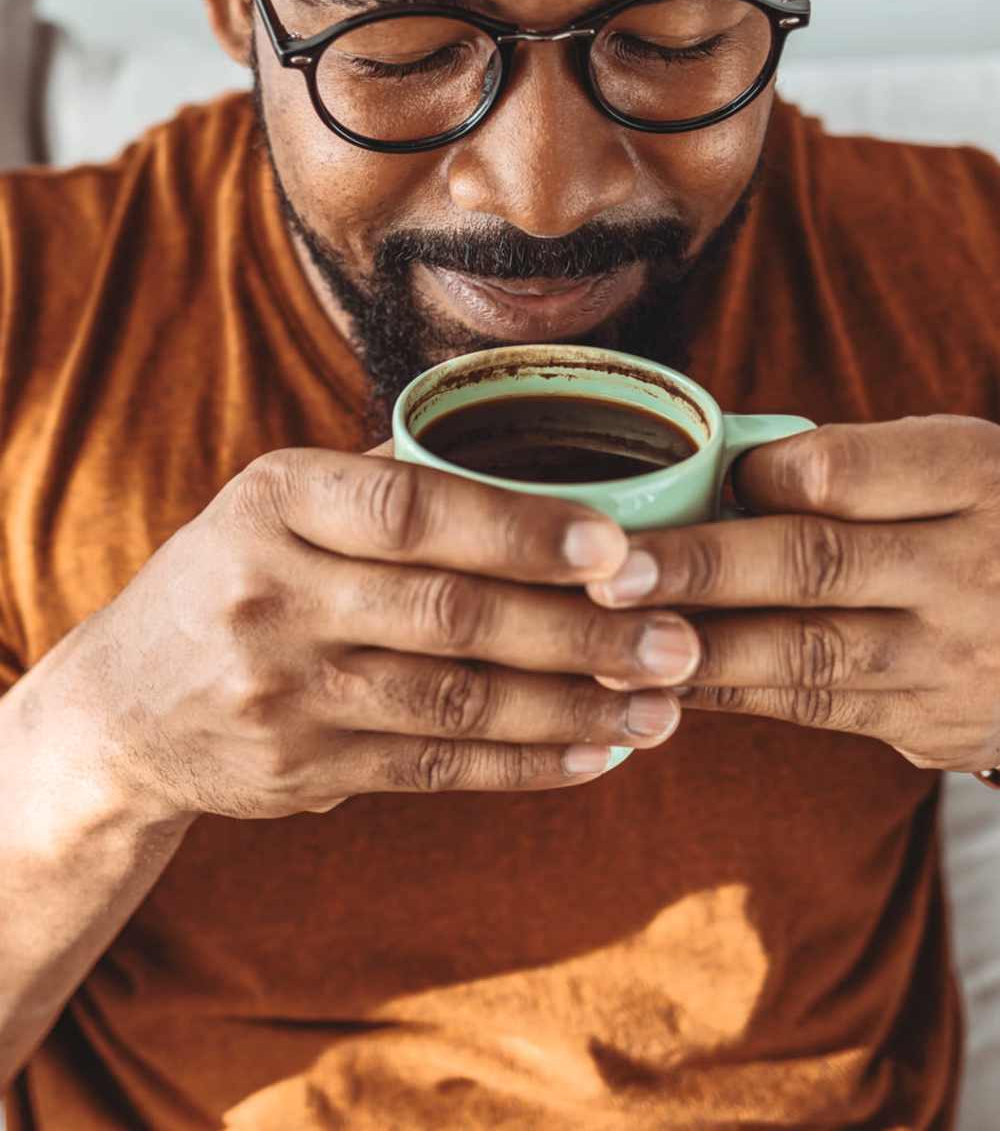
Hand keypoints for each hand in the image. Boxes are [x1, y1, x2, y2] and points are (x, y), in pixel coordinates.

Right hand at [72, 448, 698, 820]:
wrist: (123, 705)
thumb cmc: (237, 575)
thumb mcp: (279, 503)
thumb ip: (390, 486)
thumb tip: (549, 469)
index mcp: (277, 499)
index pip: (411, 509)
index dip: (520, 529)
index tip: (619, 545)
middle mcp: (273, 593)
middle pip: (450, 614)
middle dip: (579, 631)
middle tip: (681, 640)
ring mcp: (284, 691)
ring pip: (456, 702)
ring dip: (573, 707)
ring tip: (663, 705)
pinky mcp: (302, 770)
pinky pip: (435, 769)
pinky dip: (525, 765)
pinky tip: (596, 754)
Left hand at [586, 415, 999, 773]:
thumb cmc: (987, 521)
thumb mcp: (952, 464)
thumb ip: (852, 465)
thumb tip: (712, 474)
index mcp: (970, 478)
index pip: (846, 473)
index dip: (759, 478)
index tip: (693, 480)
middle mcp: (968, 570)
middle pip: (815, 565)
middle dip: (702, 569)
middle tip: (610, 572)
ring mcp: (952, 660)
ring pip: (805, 656)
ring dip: (699, 650)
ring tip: (611, 641)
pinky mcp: (931, 725)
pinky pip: (815, 709)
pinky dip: (732, 694)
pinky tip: (664, 682)